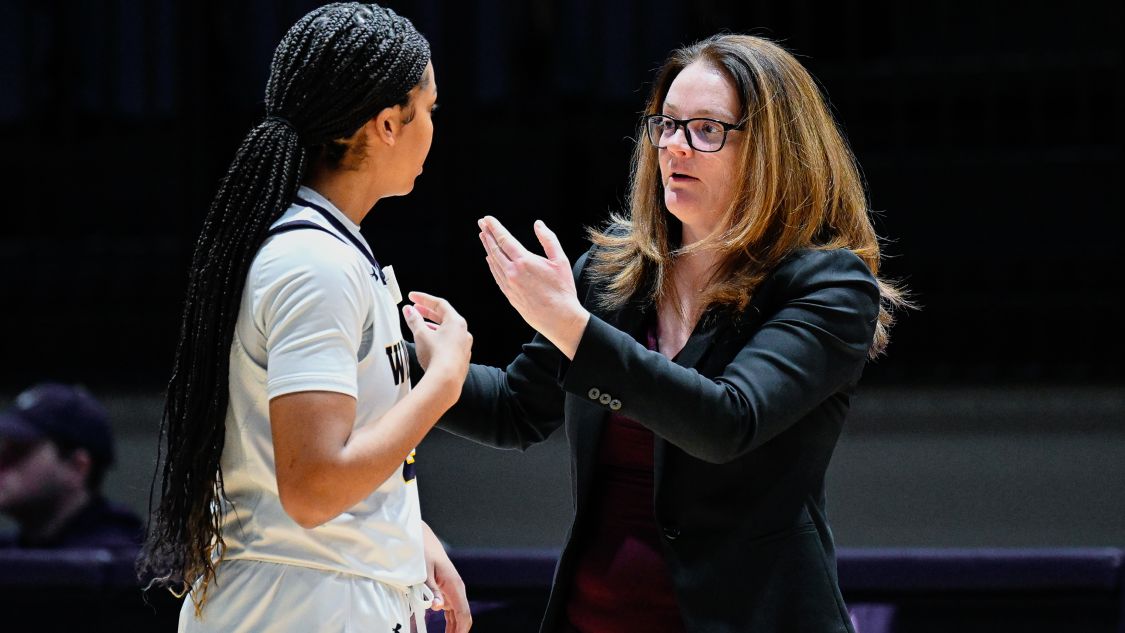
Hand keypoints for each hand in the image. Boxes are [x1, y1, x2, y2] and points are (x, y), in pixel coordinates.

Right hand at [402, 292, 471, 386]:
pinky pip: (449, 343)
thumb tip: (408, 310)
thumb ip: (414, 320)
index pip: (440, 304)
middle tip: (414, 309)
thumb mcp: (421, 335)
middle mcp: (464, 332)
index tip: (411, 297)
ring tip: (419, 325)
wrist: (446, 381)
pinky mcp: (461, 358)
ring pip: (447, 331)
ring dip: (433, 326)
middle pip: (445, 317)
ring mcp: (464, 346)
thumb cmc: (435, 355)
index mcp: (457, 322)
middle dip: (428, 312)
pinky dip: (438, 339)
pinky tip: (429, 343)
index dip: (424, 299)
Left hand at [423, 523, 471, 632]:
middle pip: (463, 617)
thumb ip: (431, 590)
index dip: (460, 630)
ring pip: (459, 616)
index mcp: (454, 585)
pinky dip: (450, 623)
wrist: (422, 540)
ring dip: (455, 629)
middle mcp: (457, 589)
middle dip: (459, 632)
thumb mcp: (423, 572)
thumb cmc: (423, 553)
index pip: (463, 613)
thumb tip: (438, 607)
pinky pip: (452, 612)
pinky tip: (447, 632)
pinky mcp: (446, 593)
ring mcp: (452, 592)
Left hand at [478, 216, 589, 358]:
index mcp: (524, 261)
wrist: (559, 318)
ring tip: (484, 237)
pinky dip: (491, 265)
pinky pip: (496, 276)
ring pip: (493, 262)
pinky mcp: (509, 295)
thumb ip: (549, 239)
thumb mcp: (561, 260)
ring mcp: (509, 285)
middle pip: (495, 249)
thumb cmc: (563, 289)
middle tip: (482, 224)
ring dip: (487, 248)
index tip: (486, 219)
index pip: (504, 239)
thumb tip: (538, 224)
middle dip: (487, 234)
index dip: (494, 227)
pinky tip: (490, 259)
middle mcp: (513, 272)